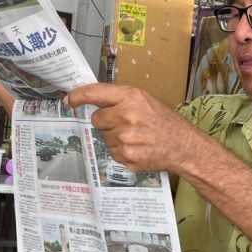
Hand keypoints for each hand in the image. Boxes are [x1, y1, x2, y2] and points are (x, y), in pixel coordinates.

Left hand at [65, 83, 197, 172]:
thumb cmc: (166, 121)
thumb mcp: (146, 100)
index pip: (95, 93)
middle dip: (107, 121)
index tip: (68, 100)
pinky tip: (138, 147)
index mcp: (131, 97)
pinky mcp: (126, 157)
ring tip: (136, 136)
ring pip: (104, 137)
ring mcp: (125, 139)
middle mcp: (125, 117)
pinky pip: (113, 152)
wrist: (183, 146)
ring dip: (114, 137)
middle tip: (126, 123)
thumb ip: (122, 99)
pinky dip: (122, 151)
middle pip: (97, 119)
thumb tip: (94, 101)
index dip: (78, 96)